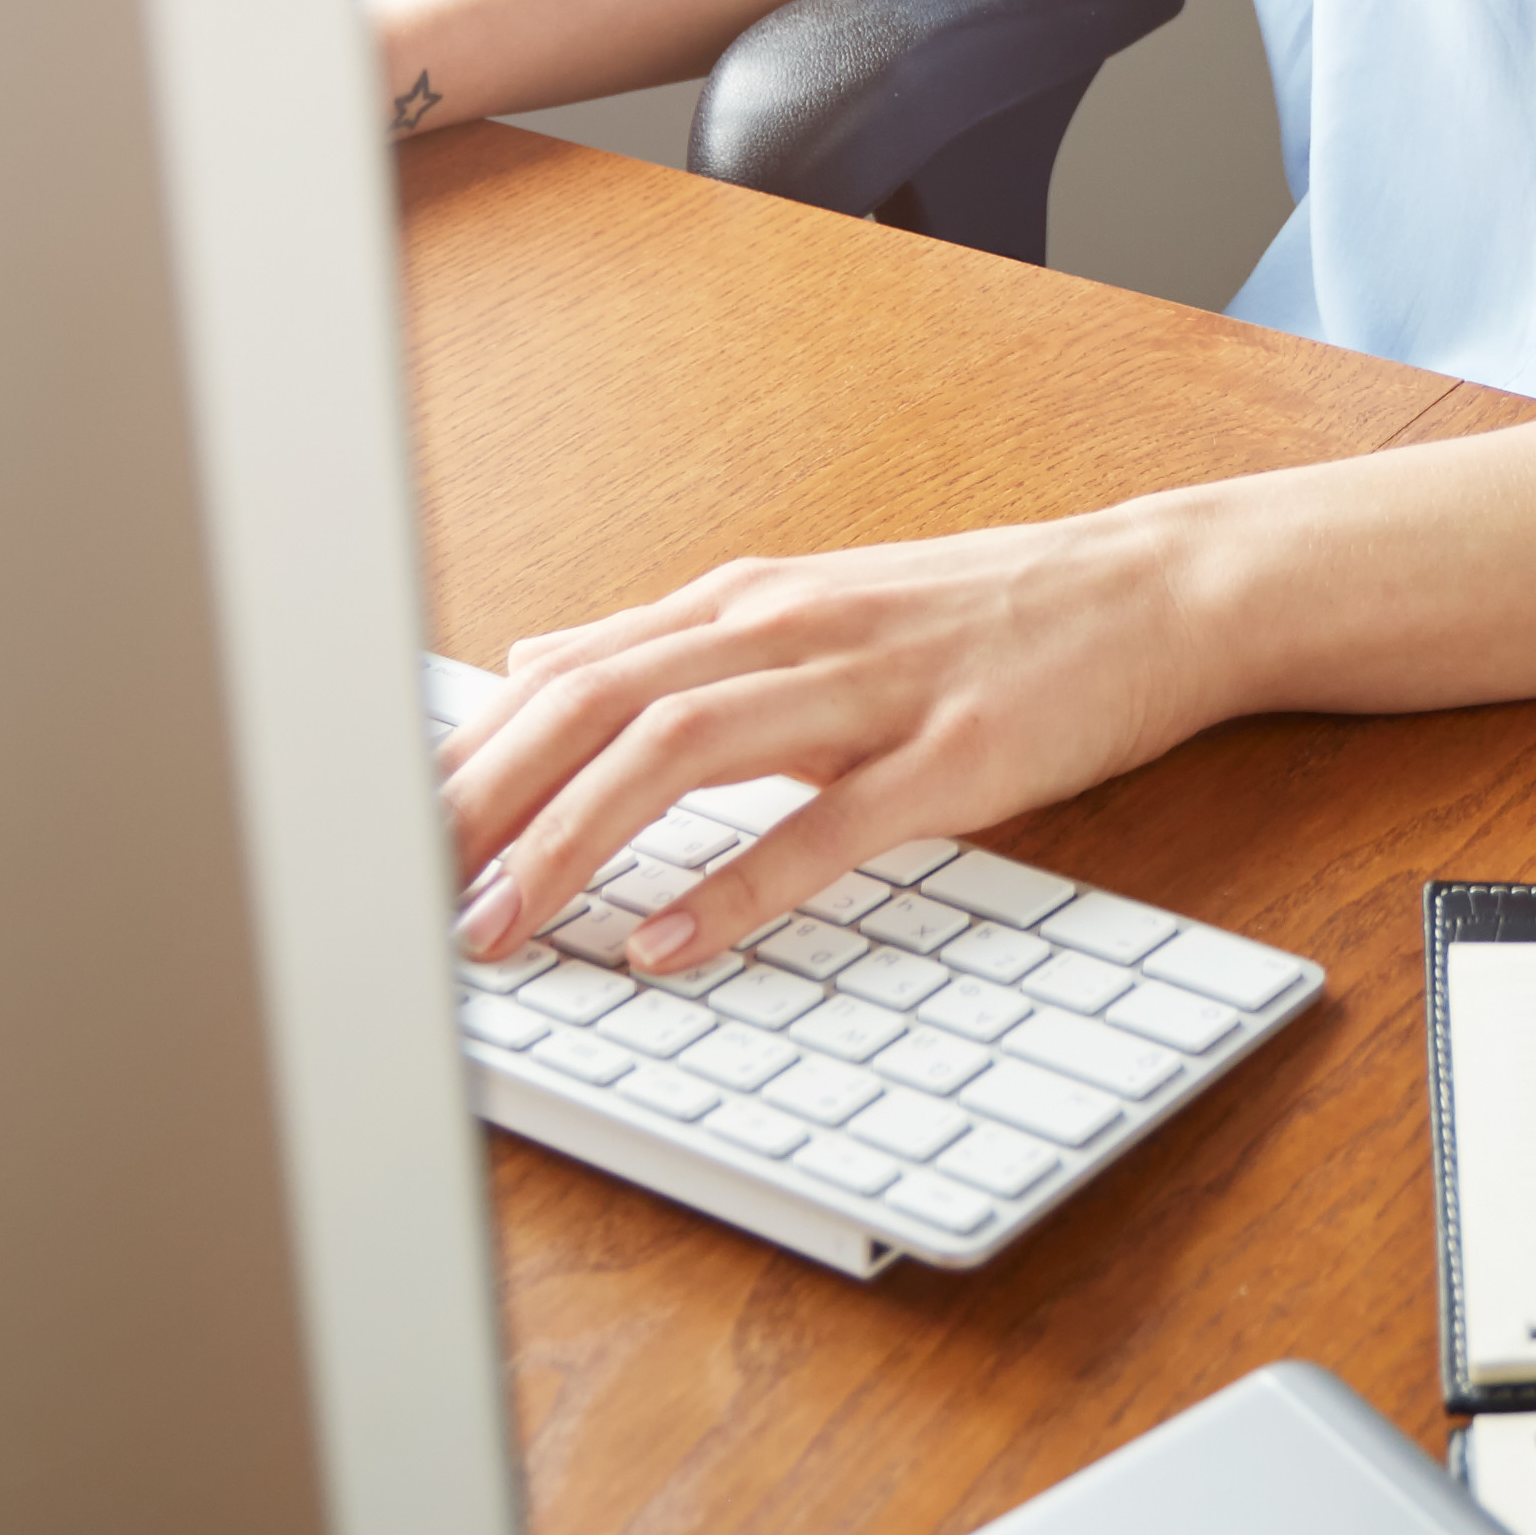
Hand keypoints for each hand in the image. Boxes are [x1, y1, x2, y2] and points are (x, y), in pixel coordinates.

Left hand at [435, 500, 1229, 979]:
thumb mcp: (808, 609)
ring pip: (679, 749)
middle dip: (479, 804)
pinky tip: (666, 944)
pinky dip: (734, 888)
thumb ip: (670, 647)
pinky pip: (825, 825)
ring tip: (499, 928)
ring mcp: (870, 688)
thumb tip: (532, 670)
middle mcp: (787, 629)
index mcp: (745, 604)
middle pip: (591, 704)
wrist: (1157, 589)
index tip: (377, 839)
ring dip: (573, 841)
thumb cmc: (984, 617)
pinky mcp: (951, 753)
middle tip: (396, 899)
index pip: (563, 675)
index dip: (457, 758)